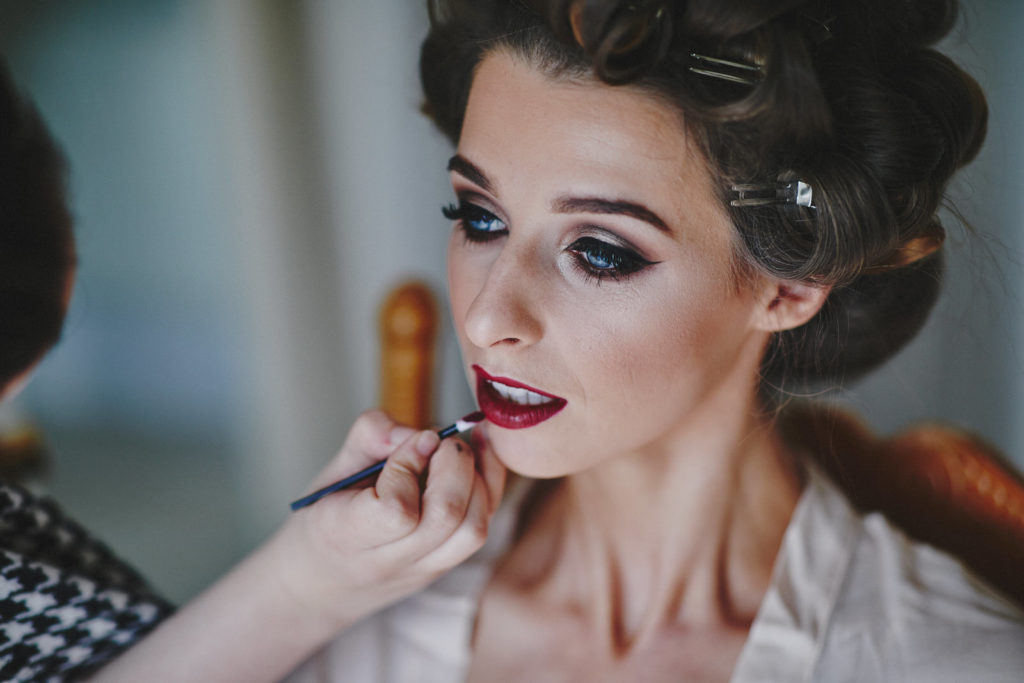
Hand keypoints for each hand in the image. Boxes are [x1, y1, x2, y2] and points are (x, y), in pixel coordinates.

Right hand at [273, 409, 505, 630]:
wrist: (320, 585)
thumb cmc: (324, 518)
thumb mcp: (331, 470)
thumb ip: (371, 436)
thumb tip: (423, 433)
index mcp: (345, 535)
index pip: (396, 510)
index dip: (408, 466)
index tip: (408, 442)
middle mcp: (387, 561)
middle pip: (446, 516)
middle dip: (454, 464)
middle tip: (438, 441)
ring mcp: (421, 571)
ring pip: (473, 529)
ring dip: (477, 478)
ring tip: (458, 450)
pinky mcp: (445, 567)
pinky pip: (482, 528)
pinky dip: (489, 487)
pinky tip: (479, 457)